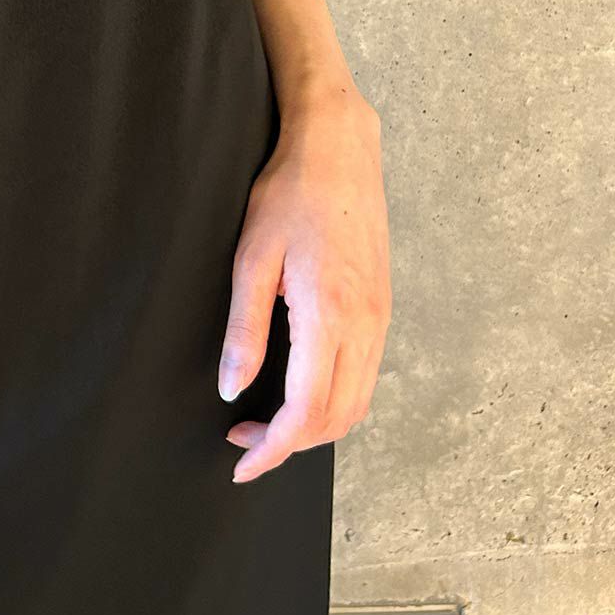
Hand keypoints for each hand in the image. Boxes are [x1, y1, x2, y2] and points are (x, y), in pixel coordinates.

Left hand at [217, 90, 390, 482]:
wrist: (340, 149)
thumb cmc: (290, 195)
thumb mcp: (251, 260)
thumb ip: (244, 331)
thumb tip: (232, 389)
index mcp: (329, 316)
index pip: (305, 411)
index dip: (272, 449)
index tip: (240, 464)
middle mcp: (365, 325)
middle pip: (336, 419)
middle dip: (289, 445)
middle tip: (241, 440)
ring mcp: (381, 319)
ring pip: (356, 404)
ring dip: (313, 427)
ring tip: (265, 421)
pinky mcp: (383, 308)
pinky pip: (365, 377)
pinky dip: (333, 401)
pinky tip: (299, 389)